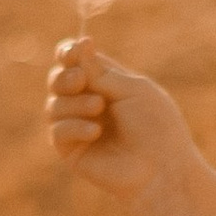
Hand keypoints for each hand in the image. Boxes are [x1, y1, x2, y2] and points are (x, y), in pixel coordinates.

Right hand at [46, 42, 199, 210]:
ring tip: (98, 107)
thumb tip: (79, 46)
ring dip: (75, 102)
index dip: (70, 52)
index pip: (77, 62)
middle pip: (58, 80)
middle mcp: (89, 103)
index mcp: (107, 85)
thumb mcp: (132, 90)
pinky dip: (74, 126)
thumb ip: (102, 72)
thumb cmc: (156, 128)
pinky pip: (58, 131)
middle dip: (65, 76)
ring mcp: (77, 127)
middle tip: (81, 80)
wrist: (161, 170)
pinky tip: (96, 132)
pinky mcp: (71, 151)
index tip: (78, 47)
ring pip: (54, 104)